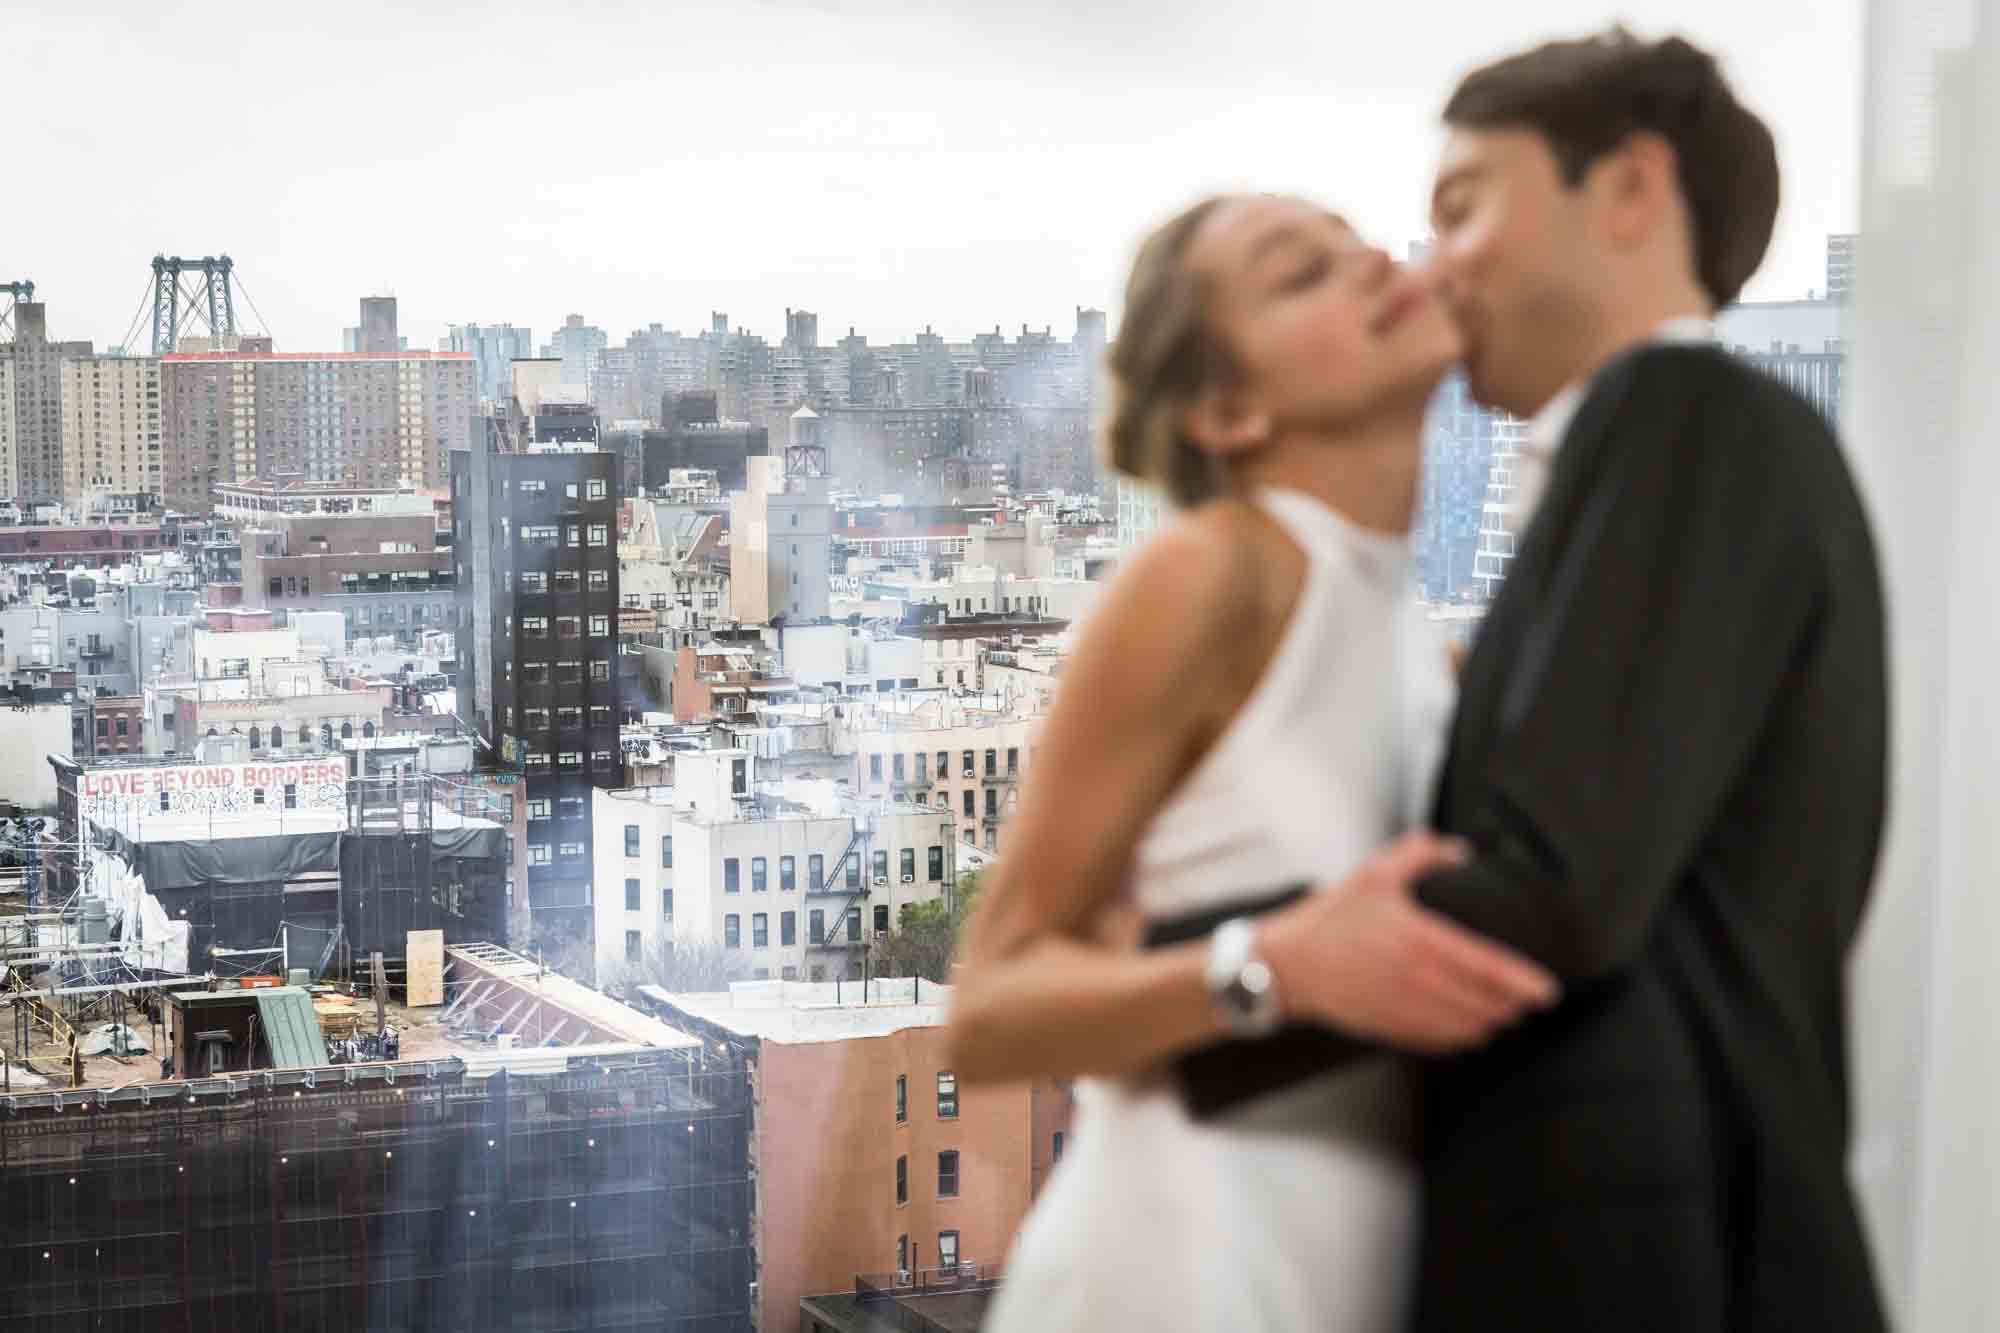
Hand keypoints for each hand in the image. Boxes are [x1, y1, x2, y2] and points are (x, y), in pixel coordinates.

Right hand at [1259, 831, 1559, 1053]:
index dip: (1526, 983)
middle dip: (1514, 1005)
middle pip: (1486, 1004)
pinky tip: (1468, 1028)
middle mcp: (1419, 981)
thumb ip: (1420, 855)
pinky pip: (1440, 1042)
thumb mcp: (1374, 874)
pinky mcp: (1391, 1028)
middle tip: (1531, 999)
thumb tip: (1459, 851)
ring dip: (1491, 1022)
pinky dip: (1461, 1037)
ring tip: (1505, 1013)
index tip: (1549, 990)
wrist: (1287, 964)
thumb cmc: (1330, 918)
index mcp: (1421, 941)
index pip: (1490, 969)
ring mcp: (1406, 1010)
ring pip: (1467, 1028)